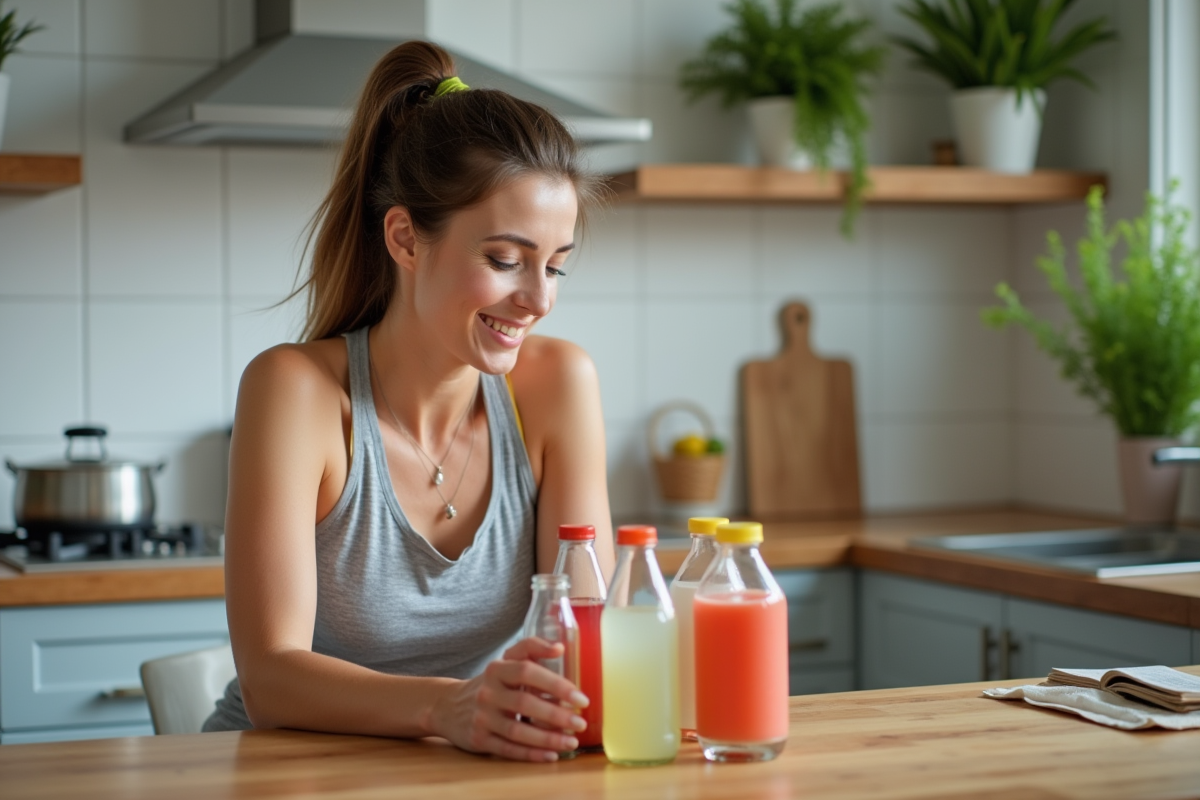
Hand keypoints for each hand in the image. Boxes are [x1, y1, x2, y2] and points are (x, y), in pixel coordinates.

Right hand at [428, 637, 589, 761]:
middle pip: (525, 703)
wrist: (448, 706)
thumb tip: (560, 647)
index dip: (555, 684)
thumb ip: (532, 649)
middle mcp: (487, 692)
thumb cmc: (490, 683)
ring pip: (518, 731)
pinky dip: (532, 754)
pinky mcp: (478, 739)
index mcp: (497, 669)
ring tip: (571, 741)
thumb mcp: (505, 662)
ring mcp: (481, 717)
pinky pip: (508, 749)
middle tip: (580, 723)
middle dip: (556, 715)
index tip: (580, 698)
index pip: (527, 671)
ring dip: (548, 738)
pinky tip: (551, 755)